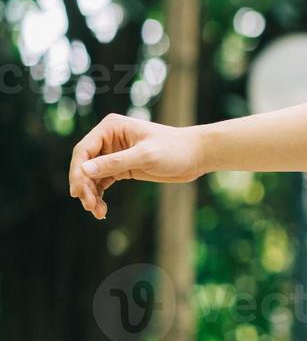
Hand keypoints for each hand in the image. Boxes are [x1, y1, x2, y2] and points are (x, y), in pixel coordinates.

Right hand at [68, 113, 206, 219]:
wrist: (196, 156)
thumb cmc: (175, 150)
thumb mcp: (145, 156)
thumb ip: (115, 162)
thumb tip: (84, 169)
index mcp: (111, 128)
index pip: (84, 150)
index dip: (77, 171)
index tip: (77, 192)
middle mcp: (109, 139)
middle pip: (84, 164)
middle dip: (84, 186)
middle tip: (89, 206)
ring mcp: (114, 153)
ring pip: (91, 176)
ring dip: (91, 194)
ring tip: (97, 212)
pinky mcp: (122, 167)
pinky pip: (102, 182)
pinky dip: (99, 195)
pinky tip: (101, 210)